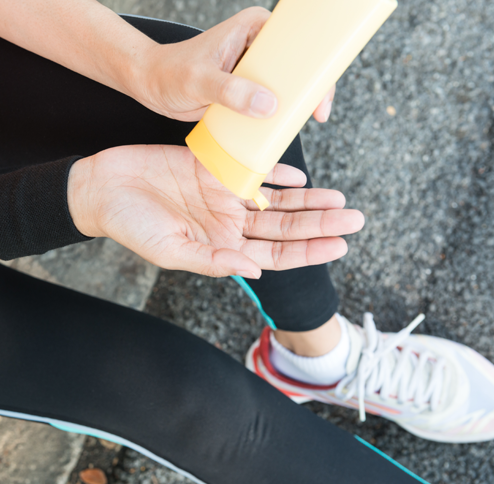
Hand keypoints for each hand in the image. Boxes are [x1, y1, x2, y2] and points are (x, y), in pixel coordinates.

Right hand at [68, 145, 362, 278]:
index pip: (276, 254)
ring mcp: (225, 195)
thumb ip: (213, 260)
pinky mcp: (216, 168)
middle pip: (285, 227)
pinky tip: (298, 176)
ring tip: (339, 199)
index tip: (340, 245)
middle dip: (320, 224)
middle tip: (355, 219)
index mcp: (222, 246)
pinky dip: (276, 174)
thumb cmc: (131, 224)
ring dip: (308, 201)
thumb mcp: (170, 249)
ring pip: (277, 201)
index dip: (309, 251)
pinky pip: (253, 171)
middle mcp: (230, 222)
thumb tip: (256, 271)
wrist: (105, 187)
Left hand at [135, 7, 334, 122]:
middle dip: (310, 90)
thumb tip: (268, 105)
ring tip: (300, 125)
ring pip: (285, 89)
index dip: (316, 64)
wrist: (152, 86)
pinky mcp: (246, 93)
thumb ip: (230, 91)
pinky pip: (269, 105)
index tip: (321, 90)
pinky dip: (275, 119)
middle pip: (296, 68)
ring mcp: (253, 73)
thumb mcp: (199, 80)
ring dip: (293, 107)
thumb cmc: (170, 73)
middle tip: (316, 113)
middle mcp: (257, 49)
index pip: (296, 41)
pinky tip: (278, 132)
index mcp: (252, 30)